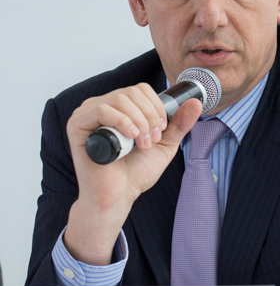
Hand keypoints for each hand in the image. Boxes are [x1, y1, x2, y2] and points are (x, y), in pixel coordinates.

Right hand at [64, 84, 202, 264]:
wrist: (118, 196)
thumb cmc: (136, 172)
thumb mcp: (164, 143)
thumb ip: (179, 123)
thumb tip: (196, 102)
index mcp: (119, 107)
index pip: (140, 89)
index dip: (156, 106)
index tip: (161, 130)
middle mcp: (101, 106)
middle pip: (132, 92)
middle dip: (150, 116)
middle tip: (151, 140)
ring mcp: (87, 114)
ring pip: (120, 99)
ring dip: (139, 122)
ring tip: (141, 144)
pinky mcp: (77, 125)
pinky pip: (101, 110)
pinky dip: (121, 121)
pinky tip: (130, 138)